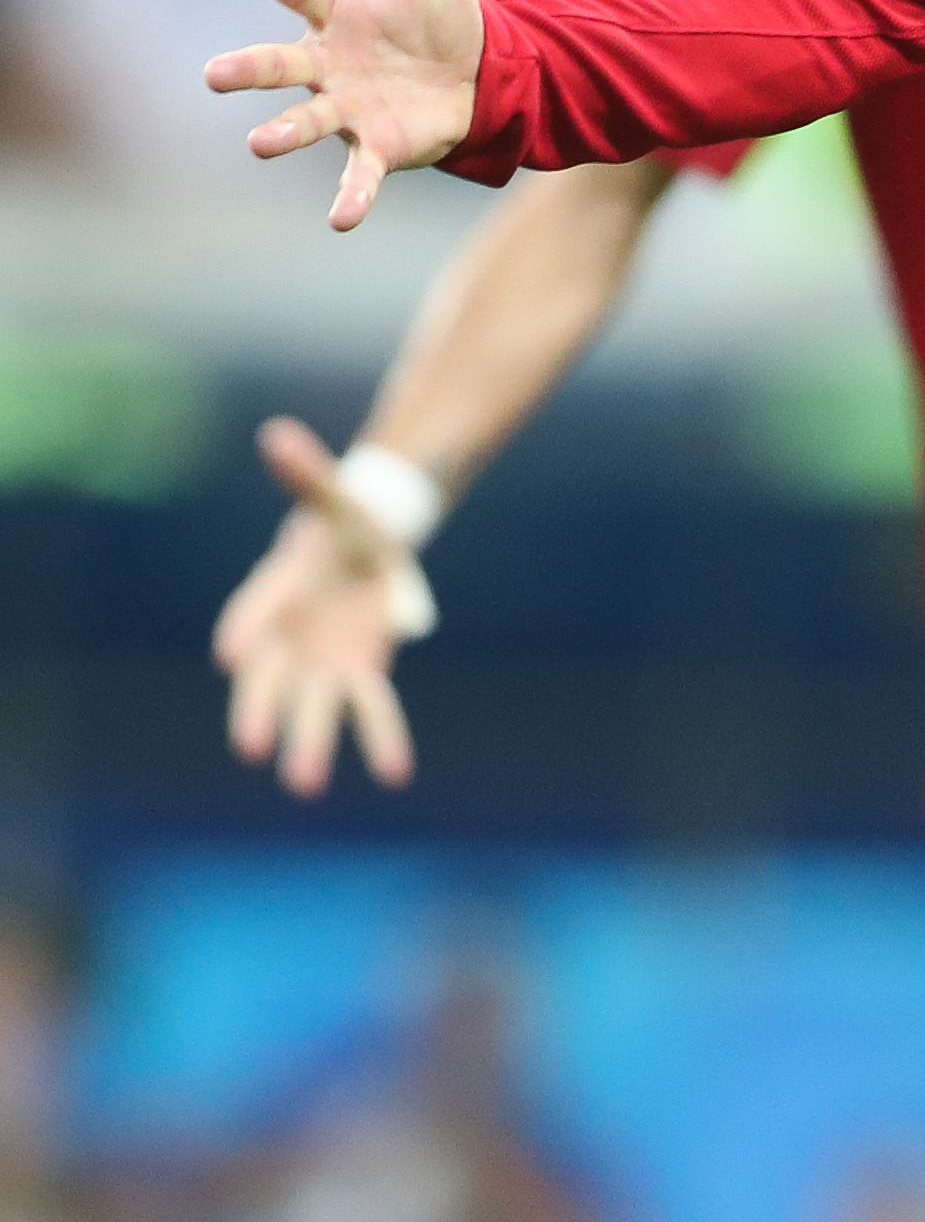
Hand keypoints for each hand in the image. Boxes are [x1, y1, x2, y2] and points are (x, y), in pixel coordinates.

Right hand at [205, 0, 483, 229]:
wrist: (478, 69)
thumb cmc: (436, 13)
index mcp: (336, 11)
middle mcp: (329, 61)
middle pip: (280, 65)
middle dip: (248, 70)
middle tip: (214, 75)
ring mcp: (350, 105)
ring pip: (306, 120)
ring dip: (283, 132)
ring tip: (260, 143)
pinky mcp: (380, 144)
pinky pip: (360, 173)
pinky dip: (351, 196)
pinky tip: (341, 221)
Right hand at [214, 417, 422, 795]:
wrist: (371, 545)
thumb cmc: (345, 522)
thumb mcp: (334, 498)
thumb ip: (306, 474)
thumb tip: (276, 435)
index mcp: (278, 589)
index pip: (257, 610)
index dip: (245, 628)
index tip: (230, 656)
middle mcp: (290, 636)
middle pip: (271, 678)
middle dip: (262, 710)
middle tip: (252, 746)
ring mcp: (322, 660)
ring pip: (314, 705)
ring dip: (312, 742)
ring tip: (306, 785)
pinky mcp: (361, 670)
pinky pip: (372, 707)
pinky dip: (383, 738)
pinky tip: (397, 773)